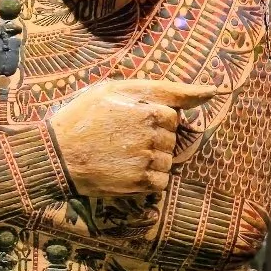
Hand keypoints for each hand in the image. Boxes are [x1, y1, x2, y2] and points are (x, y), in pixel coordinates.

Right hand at [49, 79, 217, 196]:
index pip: (173, 114)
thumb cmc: (84, 117)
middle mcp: (153, 133)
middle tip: (121, 139)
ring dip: (151, 160)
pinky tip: (125, 171)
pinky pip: (161, 181)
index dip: (152, 118)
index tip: (133, 124)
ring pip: (168, 160)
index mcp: (149, 107)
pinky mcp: (140, 182)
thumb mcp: (116, 89)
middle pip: (171, 138)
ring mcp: (147, 158)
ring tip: (121, 156)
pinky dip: (148, 179)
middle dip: (153, 139)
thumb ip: (167, 88)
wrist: (56, 154)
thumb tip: (214, 91)